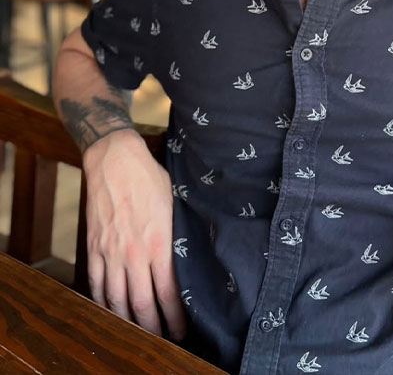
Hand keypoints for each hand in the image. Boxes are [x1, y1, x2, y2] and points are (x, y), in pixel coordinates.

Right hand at [83, 129, 185, 339]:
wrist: (114, 161)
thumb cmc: (150, 179)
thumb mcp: (174, 205)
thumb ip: (178, 235)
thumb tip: (189, 258)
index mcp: (159, 242)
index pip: (169, 291)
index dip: (175, 316)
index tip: (182, 330)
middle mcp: (134, 253)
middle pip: (142, 304)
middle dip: (152, 328)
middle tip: (160, 340)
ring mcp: (111, 252)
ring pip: (116, 300)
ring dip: (126, 322)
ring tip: (137, 334)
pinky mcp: (94, 247)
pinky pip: (96, 284)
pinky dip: (102, 303)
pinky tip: (110, 312)